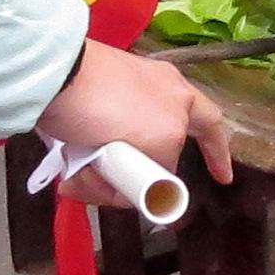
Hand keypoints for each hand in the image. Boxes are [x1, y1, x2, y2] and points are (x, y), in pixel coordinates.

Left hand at [39, 40, 235, 183]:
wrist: (53, 80)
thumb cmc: (112, 103)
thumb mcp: (160, 136)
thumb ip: (168, 160)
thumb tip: (153, 176)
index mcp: (178, 96)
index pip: (210, 126)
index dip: (218, 154)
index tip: (221, 179)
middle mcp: (150, 99)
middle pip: (156, 157)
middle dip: (135, 184)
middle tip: (116, 194)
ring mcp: (113, 108)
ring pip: (120, 163)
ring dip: (104, 180)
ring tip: (83, 181)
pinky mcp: (82, 115)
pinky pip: (91, 156)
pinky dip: (83, 170)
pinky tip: (69, 177)